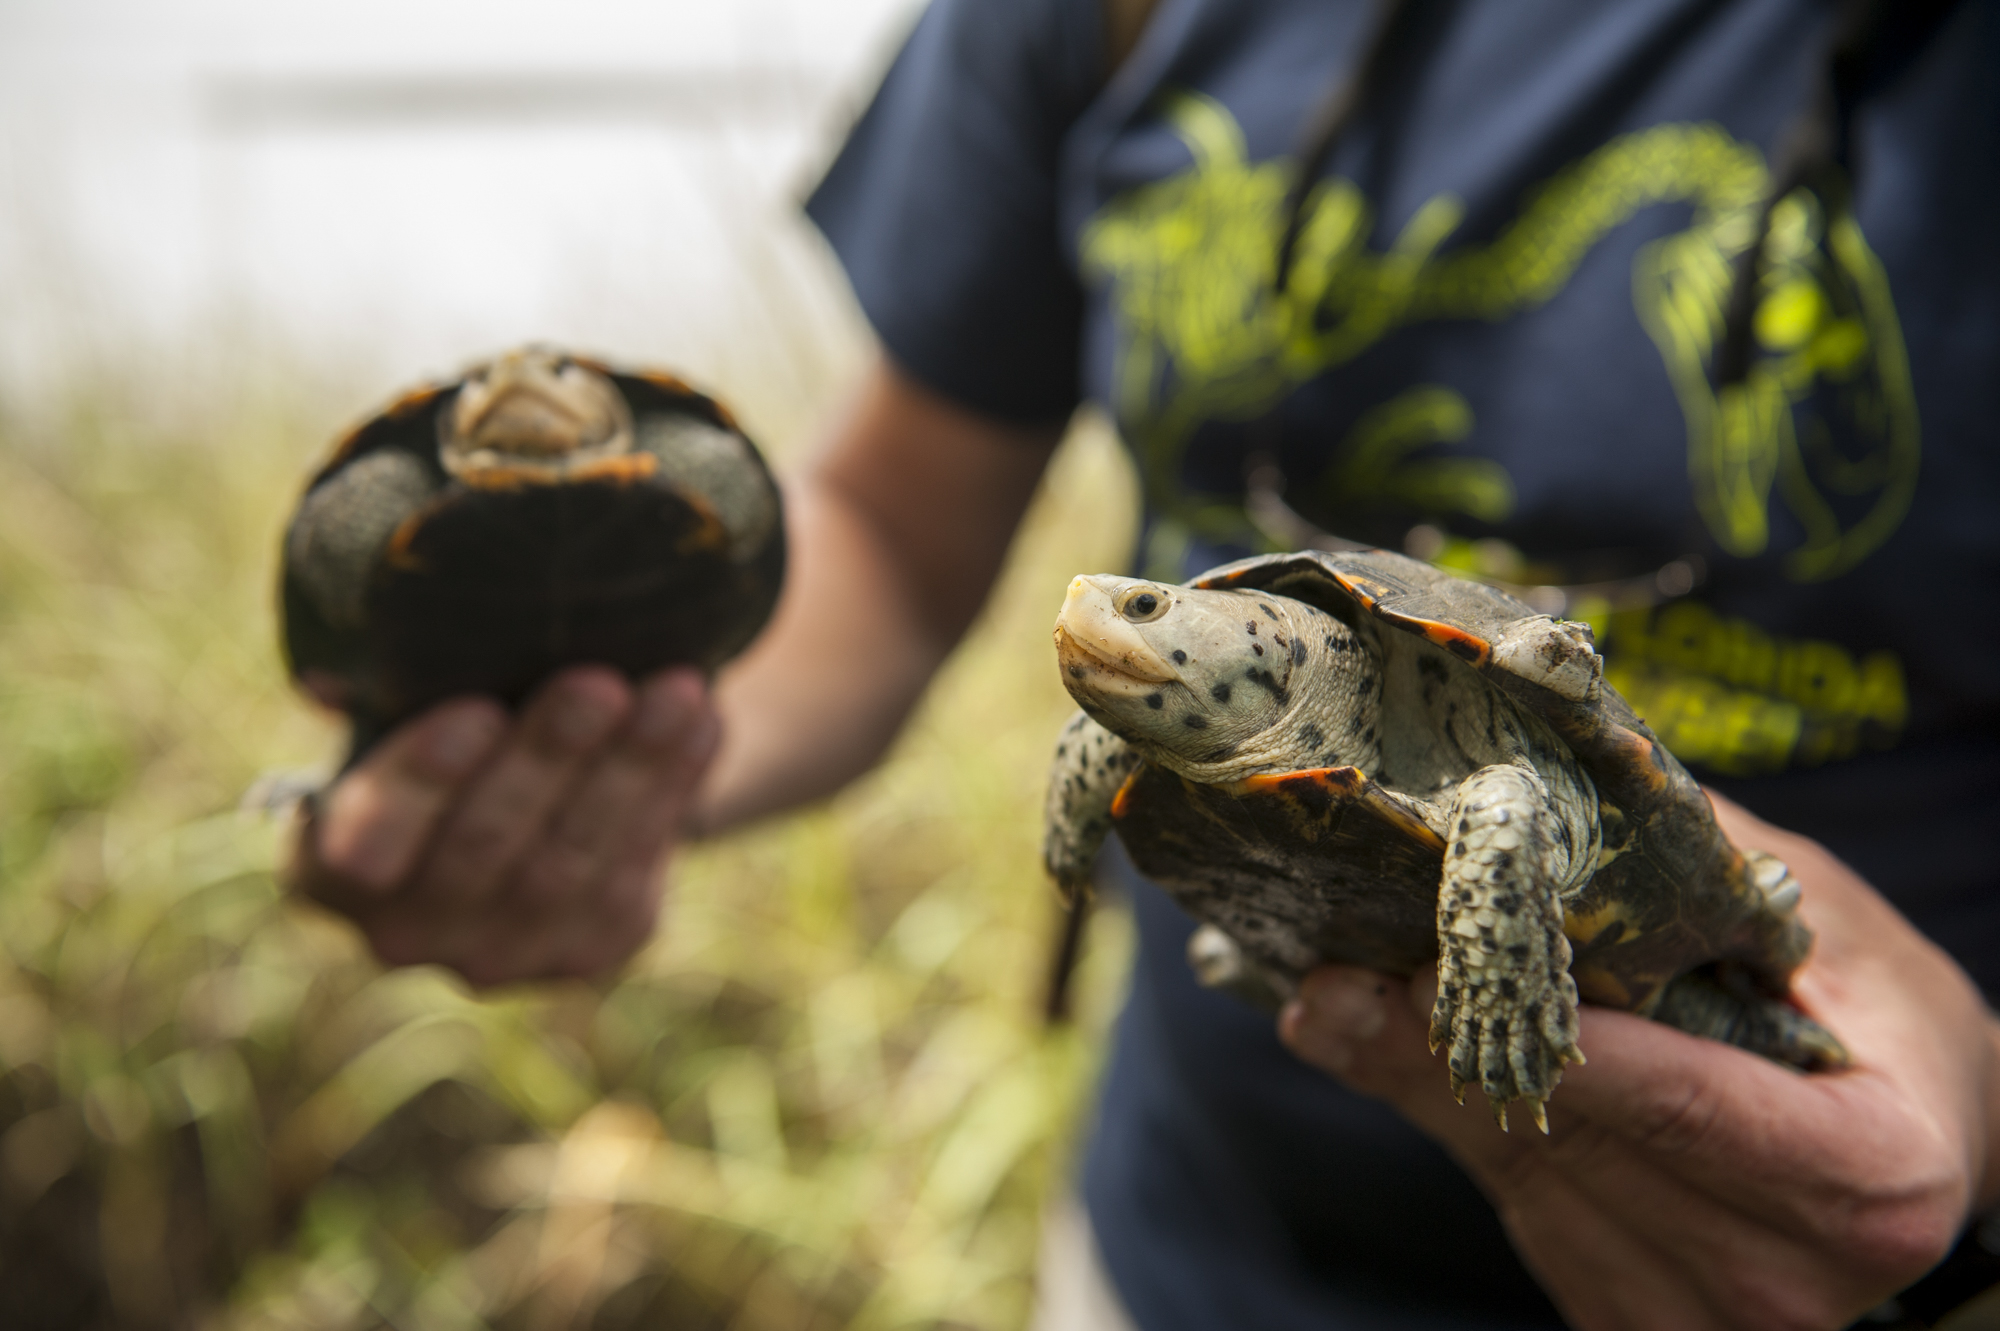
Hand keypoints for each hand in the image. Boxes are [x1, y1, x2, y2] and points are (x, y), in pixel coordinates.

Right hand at [290, 666, 720, 986]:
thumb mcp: (407, 697)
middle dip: (546, 759)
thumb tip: (338, 676)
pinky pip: (631, 875)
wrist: (549, 778)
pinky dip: (671, 793)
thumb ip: (382, 690)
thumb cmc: (458, 717)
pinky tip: (702, 725)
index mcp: (330, 871)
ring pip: (569, 865)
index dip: (418, 783)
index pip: (359, 846)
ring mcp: (501, 954)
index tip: (474, 709)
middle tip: (599, 683)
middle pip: (481, 848)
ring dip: (630, 771)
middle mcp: (407, 932)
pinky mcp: (590, 952)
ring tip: (677, 690)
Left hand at [1278, 793, 1999, 1329]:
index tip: (1433, 975)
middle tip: (1338, 971)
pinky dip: (1452, 1121)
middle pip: (1578, 1149)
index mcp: (1868, 1178)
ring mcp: (1702, 1314)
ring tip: (1350, 995)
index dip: (1558, 1041)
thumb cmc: (1873, 1013)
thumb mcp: (1820, 922)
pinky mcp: (1628, 1317)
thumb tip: (1532, 802)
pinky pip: (1514, 1206)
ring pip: (1521, 1183)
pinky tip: (1406, 1050)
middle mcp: (1783, 1273)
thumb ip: (1687, 875)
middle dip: (1442, 1051)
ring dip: (1421, 1085)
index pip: (1684, 1109)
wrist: (1910, 1140)